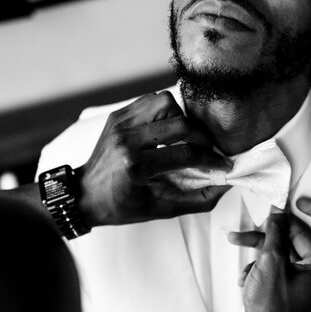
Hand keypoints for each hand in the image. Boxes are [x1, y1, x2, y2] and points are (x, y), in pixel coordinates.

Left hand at [77, 91, 231, 225]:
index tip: (222, 164)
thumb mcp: (161, 210)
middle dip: (201, 137)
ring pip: (164, 102)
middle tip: (206, 149)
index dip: (210, 159)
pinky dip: (164, 112)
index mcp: (136, 166)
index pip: (185, 153)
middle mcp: (126, 140)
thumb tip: (225, 184)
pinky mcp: (117, 115)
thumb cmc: (122, 206)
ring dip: (180, 118)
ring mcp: (120, 124)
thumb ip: (197, 200)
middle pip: (180, 123)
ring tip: (183, 136)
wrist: (85, 195)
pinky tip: (166, 129)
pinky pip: (149, 101)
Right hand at [229, 197, 310, 311]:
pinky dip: (262, 262)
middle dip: (277, 228)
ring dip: (262, 244)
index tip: (300, 203)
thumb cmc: (274, 311)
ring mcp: (307, 281)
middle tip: (262, 220)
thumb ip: (276, 232)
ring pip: (287, 250)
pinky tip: (245, 271)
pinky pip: (281, 265)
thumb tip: (278, 212)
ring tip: (238, 239)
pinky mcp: (293, 287)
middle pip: (305, 237)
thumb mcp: (271, 262)